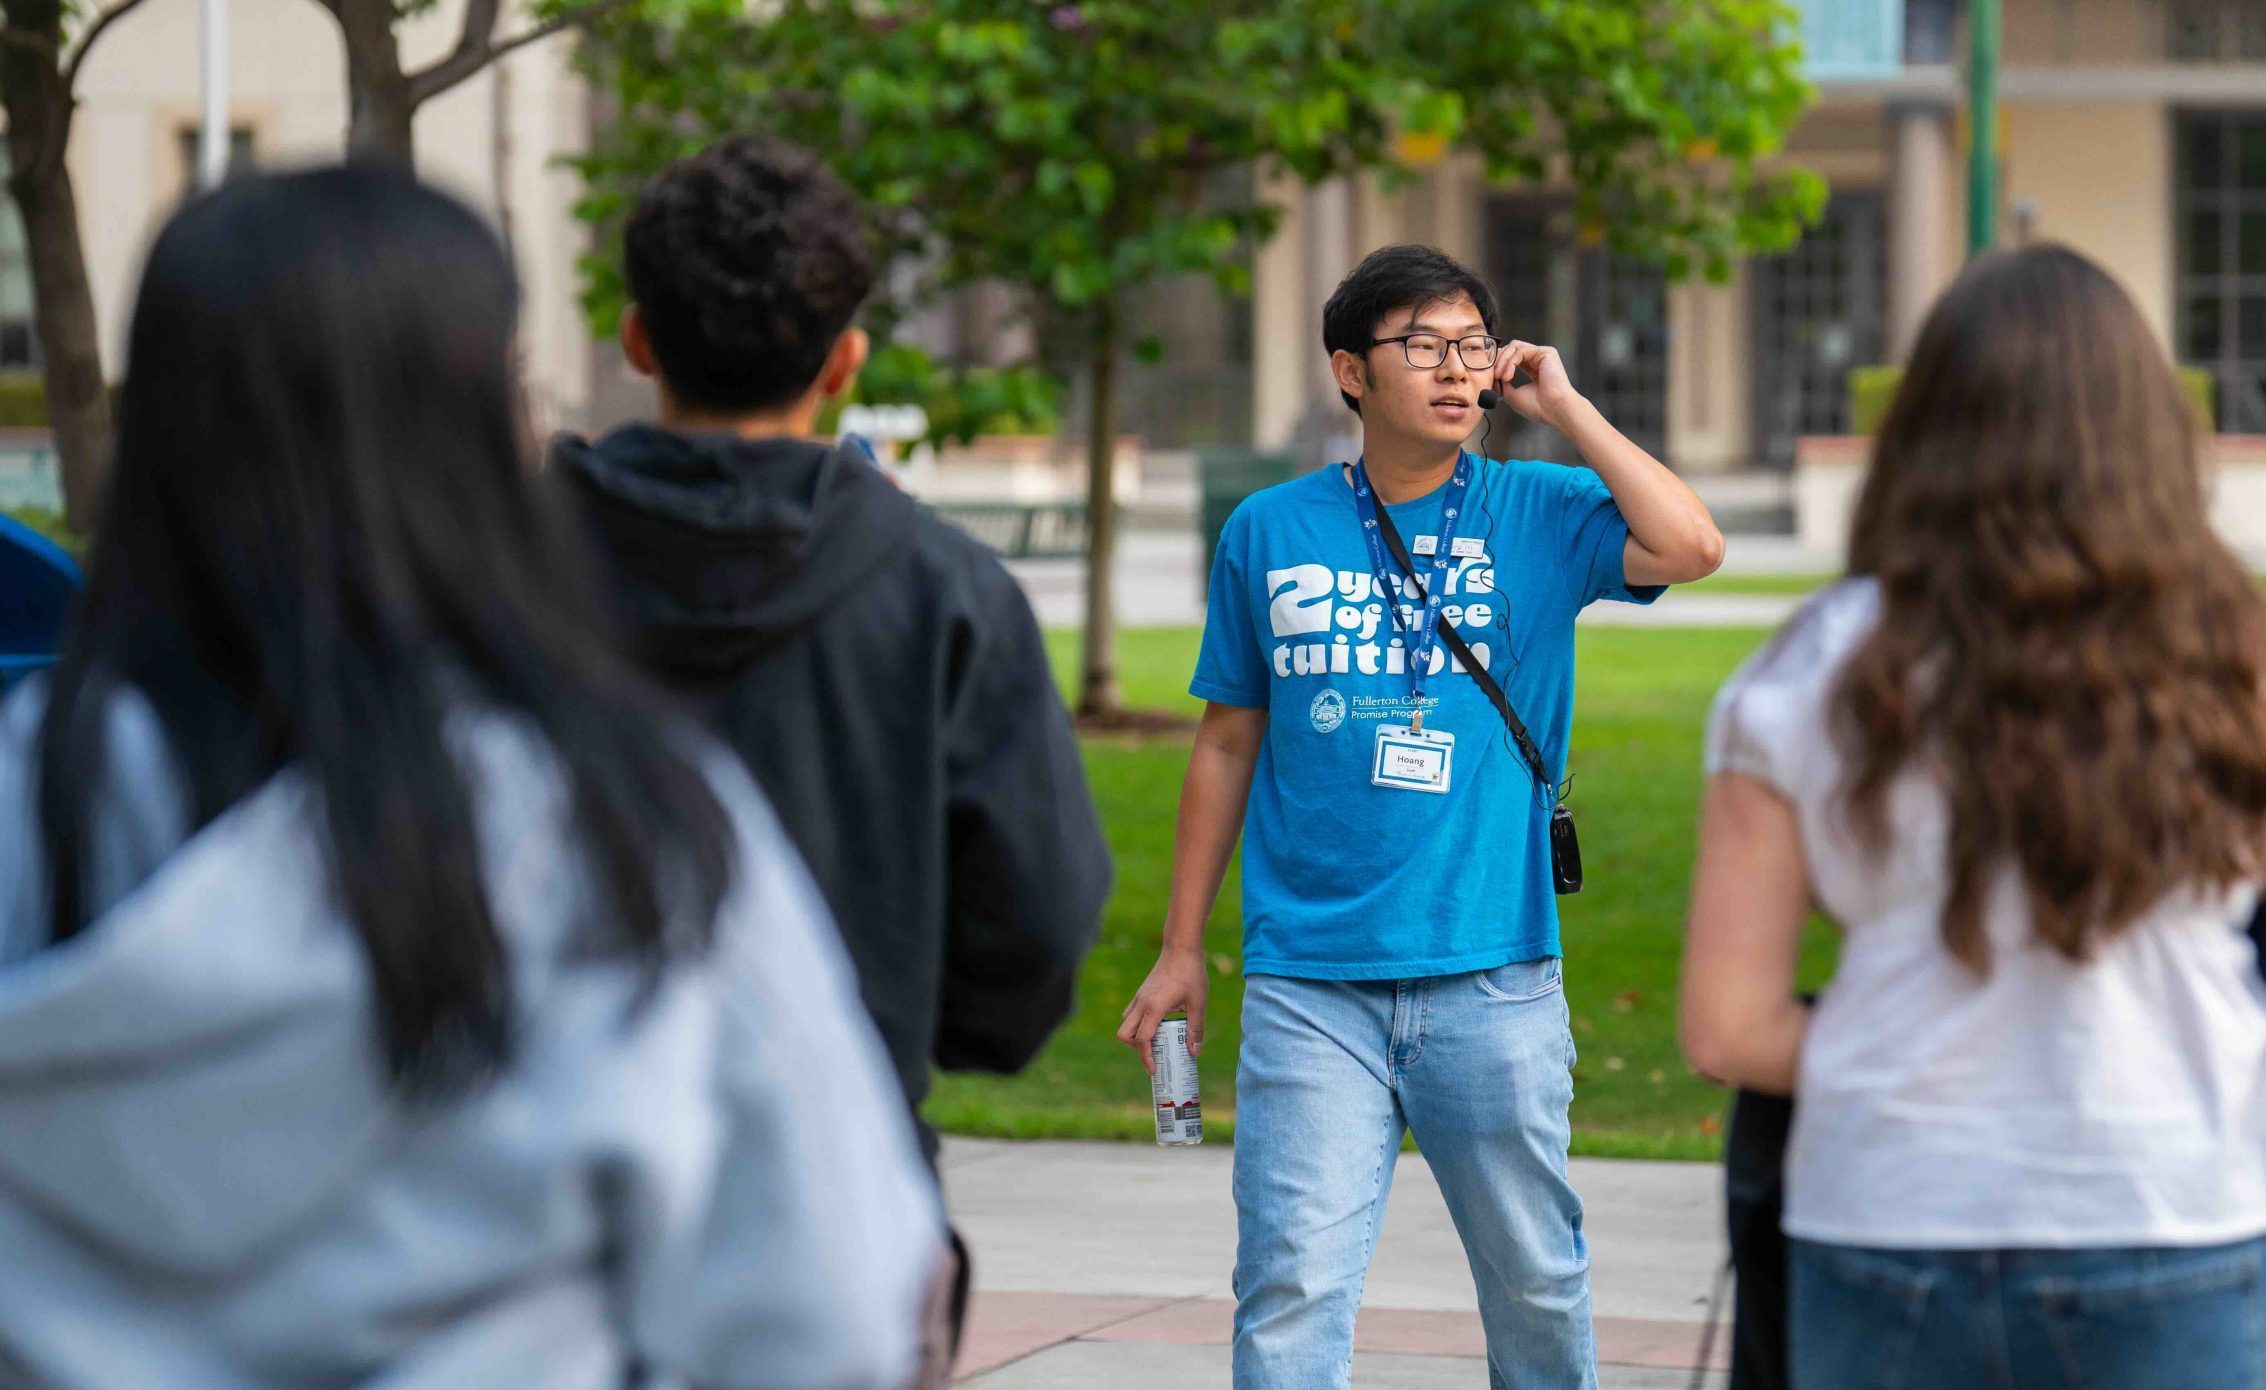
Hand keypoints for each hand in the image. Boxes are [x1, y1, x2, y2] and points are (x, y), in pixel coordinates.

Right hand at [1116, 947, 1209, 1075]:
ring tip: (1157, 1040)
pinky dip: (1138, 1024)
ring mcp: (1139, 997)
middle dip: (1136, 1049)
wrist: (1181, 947)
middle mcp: (1141, 1003)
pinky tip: (1158, 1023)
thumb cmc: (1191, 973)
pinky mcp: (1141, 993)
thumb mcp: (1198, 1003)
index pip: (1143, 1039)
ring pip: (1125, 1023)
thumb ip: (1195, 1028)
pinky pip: (1131, 1013)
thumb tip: (1194, 1052)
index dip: (1146, 1057)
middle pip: (1125, 1034)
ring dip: (1135, 1036)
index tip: (1154, 1069)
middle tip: (1154, 1054)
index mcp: (1154, 1007)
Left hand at [1492, 340, 1583, 428]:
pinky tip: (1507, 376)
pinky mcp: (1546, 352)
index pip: (1510, 358)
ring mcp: (1542, 355)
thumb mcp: (1512, 395)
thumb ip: (1502, 383)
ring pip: (1514, 347)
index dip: (1497, 365)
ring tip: (1499, 377)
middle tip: (1491, 376)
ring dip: (1502, 361)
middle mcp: (1538, 360)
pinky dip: (1510, 362)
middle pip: (1510, 349)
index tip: (1488, 378)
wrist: (1555, 410)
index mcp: (1532, 369)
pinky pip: (1520, 350)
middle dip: (1497, 361)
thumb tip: (1491, 375)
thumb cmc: (1538, 407)